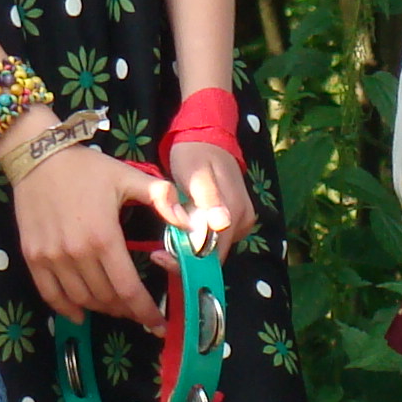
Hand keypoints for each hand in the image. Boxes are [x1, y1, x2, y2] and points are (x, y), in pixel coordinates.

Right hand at [15, 144, 186, 327]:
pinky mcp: (33, 257)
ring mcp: (52, 258)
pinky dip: (66, 309)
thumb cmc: (87, 168)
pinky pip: (50, 295)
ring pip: (80, 300)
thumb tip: (189, 223)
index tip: (158, 324)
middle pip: (106, 299)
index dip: (145, 311)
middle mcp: (77, 254)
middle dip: (127, 311)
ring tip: (115, 307)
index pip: (128, 289)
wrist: (38, 156)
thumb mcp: (129, 177)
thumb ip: (162, 199)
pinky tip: (79, 314)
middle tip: (139, 312)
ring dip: (101, 309)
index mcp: (105, 238)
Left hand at [166, 140, 254, 258]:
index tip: (160, 256)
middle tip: (158, 252)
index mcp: (235, 211)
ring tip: (166, 241)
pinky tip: (181, 233)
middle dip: (187, 259)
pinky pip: (216, 241)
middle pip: (216, 255)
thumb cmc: (195, 155)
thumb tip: (222, 225)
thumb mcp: (196, 173)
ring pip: (215, 250)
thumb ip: (208, 199)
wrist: (206, 139)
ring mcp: (241, 222)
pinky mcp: (235, 221)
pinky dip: (197, 242)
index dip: (188, 261)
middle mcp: (243, 221)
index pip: (215, 253)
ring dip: (190, 251)